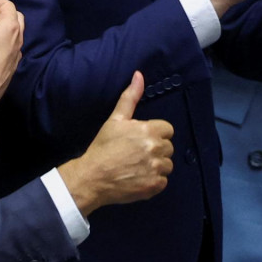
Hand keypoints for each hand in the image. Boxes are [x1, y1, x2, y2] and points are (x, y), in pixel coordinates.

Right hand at [0, 0, 22, 109]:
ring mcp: (17, 54)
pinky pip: (11, 48)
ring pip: (15, 34)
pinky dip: (4, 43)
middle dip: (2, 14)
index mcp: (10, 26)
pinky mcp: (13, 67)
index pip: (8, 4)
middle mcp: (18, 39)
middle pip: (16, 18)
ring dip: (3, 29)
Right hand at [57, 71, 173, 216]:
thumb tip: (139, 75)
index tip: (140, 139)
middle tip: (136, 153)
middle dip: (156, 149)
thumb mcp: (115, 119)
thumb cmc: (103, 146)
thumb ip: (130, 97)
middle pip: (168, 147)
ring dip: (156, 165)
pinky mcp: (155, 186)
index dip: (154, 133)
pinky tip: (139, 177)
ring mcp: (156, 168)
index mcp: (148, 130)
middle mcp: (156, 148)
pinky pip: (163, 181)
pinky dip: (154, 180)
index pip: (167, 129)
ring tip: (138, 166)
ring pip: (167, 164)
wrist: (93, 177)